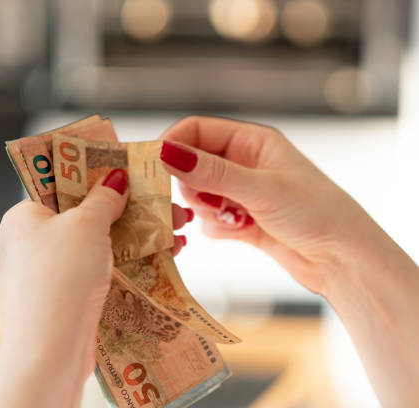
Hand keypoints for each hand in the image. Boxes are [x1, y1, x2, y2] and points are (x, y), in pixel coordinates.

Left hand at [0, 169, 192, 407]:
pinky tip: (161, 258)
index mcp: (23, 216)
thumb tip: (115, 178)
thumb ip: (103, 199)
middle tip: (165, 203)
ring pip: (96, 245)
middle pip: (85, 215)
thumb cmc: (59, 280)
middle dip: (129, 210)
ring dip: (136, 237)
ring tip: (177, 231)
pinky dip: (126, 263)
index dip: (96, 175)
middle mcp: (30, 243)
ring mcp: (46, 273)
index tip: (129, 170)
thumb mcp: (85, 226)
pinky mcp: (64, 299)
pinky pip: (98, 271)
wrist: (49, 353)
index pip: (60, 184)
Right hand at [159, 115, 370, 295]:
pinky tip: (238, 232)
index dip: (173, 145)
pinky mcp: (240, 219)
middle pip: (191, 164)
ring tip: (230, 219)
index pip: (196, 130)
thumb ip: (210, 172)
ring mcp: (240, 192)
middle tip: (202, 203)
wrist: (342, 260)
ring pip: (197, 194)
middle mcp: (243, 163)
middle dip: (190, 185)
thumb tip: (165, 153)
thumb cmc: (314, 213)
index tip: (154, 167)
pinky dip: (215, 227)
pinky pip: (208, 219)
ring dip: (204, 210)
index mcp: (251, 141)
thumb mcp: (259, 188)